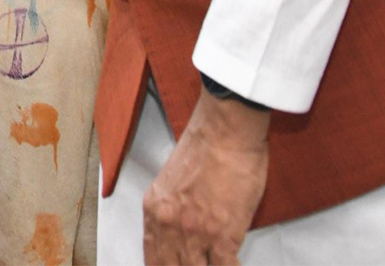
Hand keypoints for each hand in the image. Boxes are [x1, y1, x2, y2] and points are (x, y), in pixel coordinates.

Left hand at [142, 87, 269, 264]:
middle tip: (196, 264)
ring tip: (214, 263)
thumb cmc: (204, 148)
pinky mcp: (224, 236)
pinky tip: (232, 265)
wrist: (225, 132)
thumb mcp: (171, 181)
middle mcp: (170, 225)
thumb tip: (180, 232)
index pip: (152, 258)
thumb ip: (171, 209)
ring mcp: (196, 233)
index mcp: (155, 210)